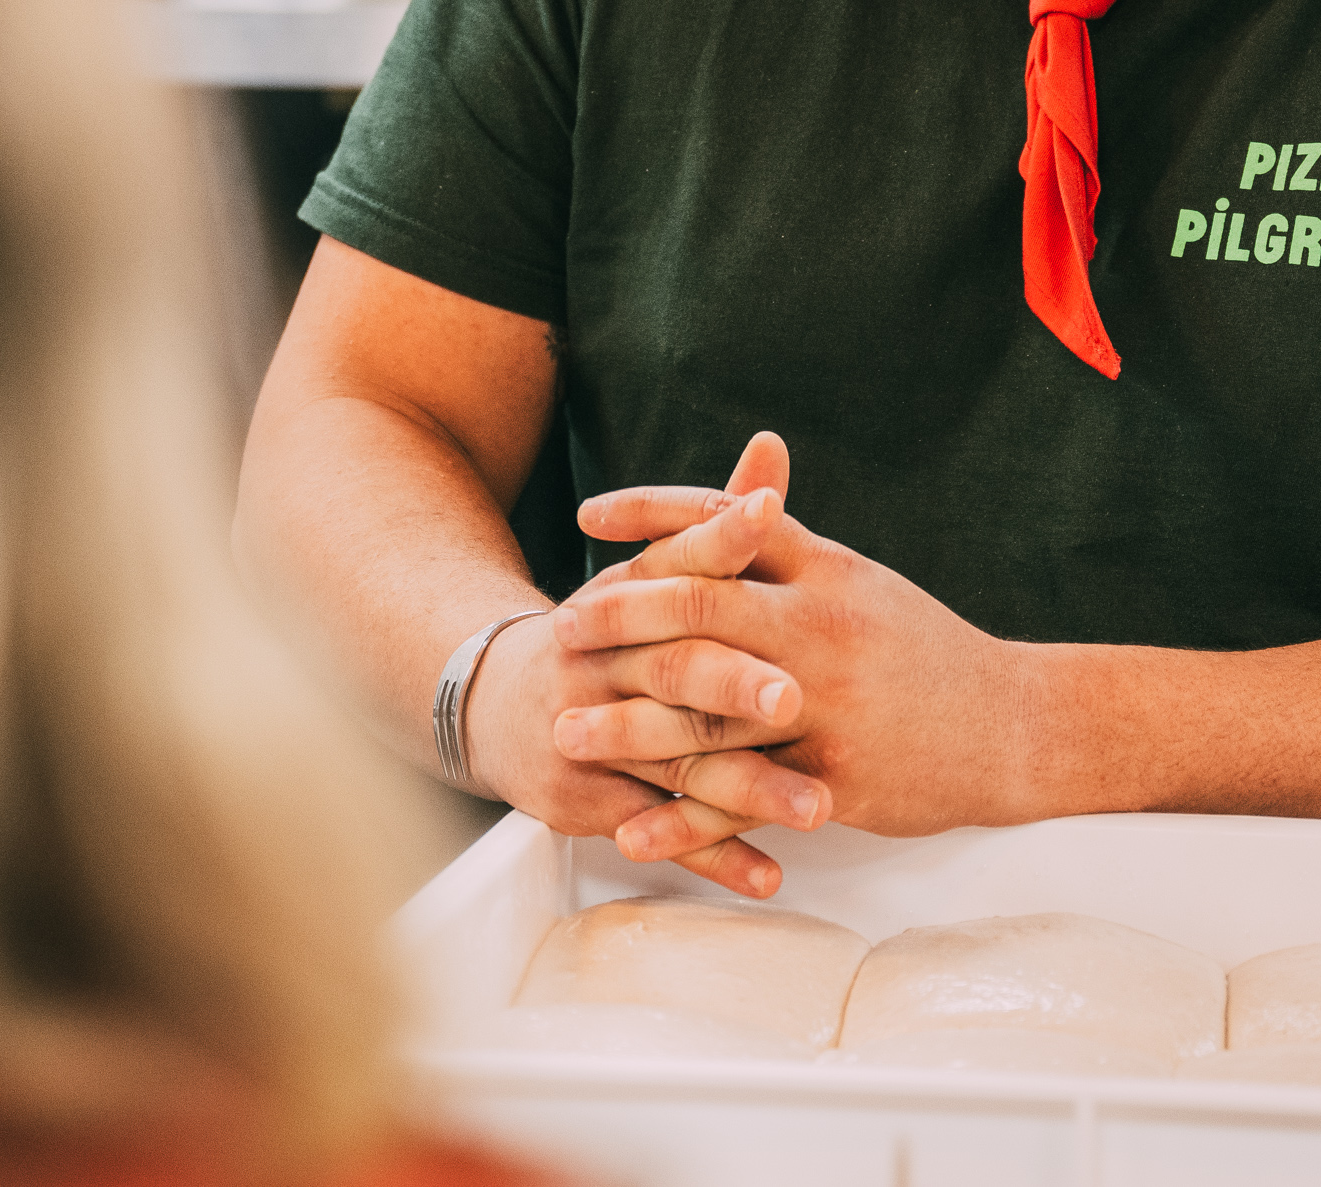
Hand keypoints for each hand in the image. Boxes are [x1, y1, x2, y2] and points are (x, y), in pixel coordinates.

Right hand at [466, 439, 825, 896]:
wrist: (501, 703)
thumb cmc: (608, 634)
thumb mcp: (652, 575)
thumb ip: (719, 522)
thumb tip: (774, 447)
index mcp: (625, 596)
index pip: (676, 558)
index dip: (721, 535)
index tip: (772, 515)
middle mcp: (601, 659)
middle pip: (672, 667)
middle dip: (734, 683)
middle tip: (797, 697)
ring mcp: (589, 732)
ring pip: (675, 760)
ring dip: (749, 788)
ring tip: (819, 806)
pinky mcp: (585, 798)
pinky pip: (657, 829)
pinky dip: (714, 854)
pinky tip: (770, 873)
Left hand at [553, 478, 1049, 865]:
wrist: (1016, 726)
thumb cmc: (926, 651)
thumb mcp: (860, 583)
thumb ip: (790, 546)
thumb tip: (734, 500)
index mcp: (824, 569)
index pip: (721, 521)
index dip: (648, 514)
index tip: (587, 517)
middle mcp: (820, 626)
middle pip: (700, 605)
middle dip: (620, 617)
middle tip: (562, 631)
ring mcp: (827, 705)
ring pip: (709, 711)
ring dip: (628, 725)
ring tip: (566, 732)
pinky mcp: (835, 779)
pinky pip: (743, 800)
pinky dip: (682, 818)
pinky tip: (630, 827)